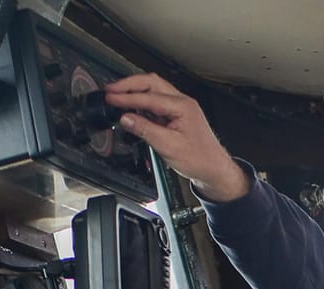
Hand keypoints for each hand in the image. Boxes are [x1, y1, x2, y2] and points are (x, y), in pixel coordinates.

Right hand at [104, 74, 248, 201]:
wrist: (213, 169)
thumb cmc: (199, 159)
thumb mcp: (169, 146)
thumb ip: (145, 130)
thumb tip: (126, 118)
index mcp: (183, 106)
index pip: (148, 97)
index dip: (126, 97)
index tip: (110, 98)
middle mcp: (182, 102)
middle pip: (151, 83)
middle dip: (128, 85)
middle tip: (110, 91)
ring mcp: (179, 107)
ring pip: (153, 89)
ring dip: (134, 91)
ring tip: (116, 96)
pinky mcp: (176, 114)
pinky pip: (156, 102)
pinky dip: (141, 102)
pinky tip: (131, 107)